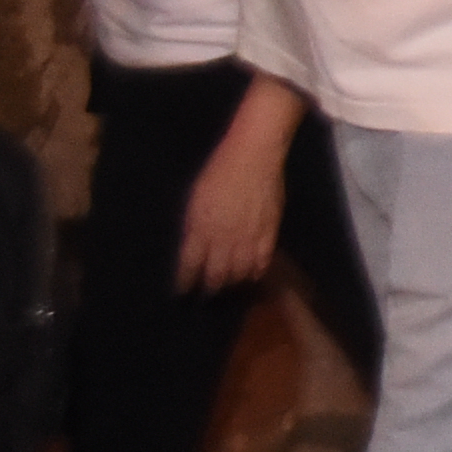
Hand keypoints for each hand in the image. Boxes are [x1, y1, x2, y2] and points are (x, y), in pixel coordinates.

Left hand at [173, 115, 287, 290]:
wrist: (254, 154)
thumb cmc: (217, 171)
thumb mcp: (194, 201)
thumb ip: (193, 229)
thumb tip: (190, 251)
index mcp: (200, 229)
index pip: (189, 267)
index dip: (184, 283)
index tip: (181, 293)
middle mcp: (223, 238)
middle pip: (215, 276)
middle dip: (208, 290)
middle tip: (205, 297)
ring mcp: (248, 236)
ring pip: (239, 272)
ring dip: (232, 284)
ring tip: (228, 288)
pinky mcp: (269, 230)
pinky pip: (262, 260)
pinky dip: (255, 272)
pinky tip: (251, 275)